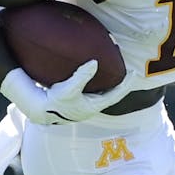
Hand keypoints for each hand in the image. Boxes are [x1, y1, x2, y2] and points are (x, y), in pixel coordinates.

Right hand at [0, 63, 135, 125]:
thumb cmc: (54, 101)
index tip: (134, 73)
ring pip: (102, 95)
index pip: (116, 94)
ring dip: (109, 85)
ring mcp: (84, 106)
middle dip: (120, 84)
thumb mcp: (68, 88)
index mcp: (94, 105)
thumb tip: (94, 62)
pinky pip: (93, 93)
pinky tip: (96, 78)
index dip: (126, 84)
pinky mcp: (77, 103)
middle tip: (128, 73)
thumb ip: (81, 76)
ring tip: (114, 74)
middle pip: (111, 95)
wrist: (40, 111)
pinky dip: (98, 85)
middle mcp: (91, 107)